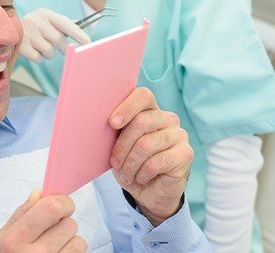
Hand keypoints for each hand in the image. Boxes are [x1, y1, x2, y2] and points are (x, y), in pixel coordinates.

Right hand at [0, 190, 86, 251]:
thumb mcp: (2, 238)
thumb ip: (21, 214)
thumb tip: (40, 194)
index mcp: (15, 240)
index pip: (53, 208)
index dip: (61, 202)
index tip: (59, 205)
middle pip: (69, 224)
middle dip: (61, 225)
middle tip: (48, 234)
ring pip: (79, 241)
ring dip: (68, 242)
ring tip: (52, 249)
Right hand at [20, 8, 90, 61]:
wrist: (6, 32)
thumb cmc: (34, 29)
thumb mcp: (47, 22)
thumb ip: (63, 24)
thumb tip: (80, 28)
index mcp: (45, 13)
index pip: (65, 23)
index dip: (78, 33)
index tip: (88, 42)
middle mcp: (36, 20)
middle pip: (58, 39)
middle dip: (62, 47)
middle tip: (61, 48)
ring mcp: (27, 33)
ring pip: (49, 50)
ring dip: (49, 54)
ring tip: (42, 48)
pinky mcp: (20, 45)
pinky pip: (38, 57)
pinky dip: (38, 58)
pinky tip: (33, 51)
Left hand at [109, 88, 193, 225]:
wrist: (148, 192)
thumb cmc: (130, 163)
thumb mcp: (117, 145)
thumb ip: (115, 129)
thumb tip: (102, 118)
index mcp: (150, 110)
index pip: (143, 95)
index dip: (127, 107)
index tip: (113, 123)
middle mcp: (168, 118)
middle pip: (141, 121)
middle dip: (122, 145)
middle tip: (115, 162)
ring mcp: (179, 134)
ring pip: (146, 144)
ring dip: (130, 164)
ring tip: (126, 174)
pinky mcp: (185, 154)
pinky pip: (156, 162)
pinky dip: (142, 174)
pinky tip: (140, 178)